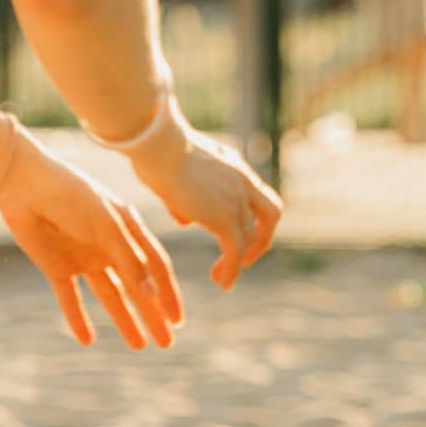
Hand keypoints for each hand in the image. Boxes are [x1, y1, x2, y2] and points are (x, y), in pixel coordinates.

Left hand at [0, 133, 182, 349]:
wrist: (25, 186)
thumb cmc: (73, 197)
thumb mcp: (107, 227)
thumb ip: (129, 261)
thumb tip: (151, 295)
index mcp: (130, 230)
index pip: (156, 267)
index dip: (168, 294)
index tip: (177, 321)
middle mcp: (111, 246)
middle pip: (137, 287)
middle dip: (153, 315)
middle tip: (166, 344)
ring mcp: (85, 258)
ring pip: (111, 296)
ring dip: (125, 320)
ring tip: (140, 346)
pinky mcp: (58, 266)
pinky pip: (71, 298)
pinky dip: (78, 319)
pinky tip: (87, 339)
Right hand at [131, 113, 283, 290]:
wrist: (158, 144)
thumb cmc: (155, 152)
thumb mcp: (176, 174)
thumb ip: (186, 198)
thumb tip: (187, 219)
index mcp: (232, 166)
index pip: (253, 193)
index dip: (250, 215)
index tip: (234, 231)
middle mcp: (241, 181)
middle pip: (270, 213)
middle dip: (261, 238)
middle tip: (244, 257)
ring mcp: (236, 198)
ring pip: (253, 235)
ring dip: (241, 259)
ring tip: (222, 278)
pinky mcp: (224, 216)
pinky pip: (236, 249)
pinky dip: (232, 269)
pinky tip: (222, 283)